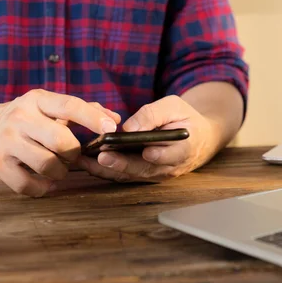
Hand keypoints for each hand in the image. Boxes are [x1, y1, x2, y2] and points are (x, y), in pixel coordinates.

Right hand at [0, 89, 119, 196]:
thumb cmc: (27, 118)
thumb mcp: (49, 107)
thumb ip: (84, 111)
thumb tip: (115, 120)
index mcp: (37, 100)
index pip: (69, 105)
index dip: (92, 118)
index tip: (111, 129)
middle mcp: (20, 117)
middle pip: (61, 140)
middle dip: (74, 152)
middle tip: (72, 155)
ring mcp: (6, 142)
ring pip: (47, 165)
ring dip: (61, 172)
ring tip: (58, 167)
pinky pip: (29, 185)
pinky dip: (43, 187)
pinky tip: (44, 180)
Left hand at [78, 95, 220, 182]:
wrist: (196, 137)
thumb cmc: (184, 118)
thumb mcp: (174, 106)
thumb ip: (153, 115)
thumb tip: (129, 128)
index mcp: (185, 148)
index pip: (173, 155)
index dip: (159, 156)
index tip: (147, 152)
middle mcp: (170, 167)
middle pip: (145, 169)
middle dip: (123, 164)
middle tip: (103, 157)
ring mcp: (156, 174)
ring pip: (131, 175)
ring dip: (108, 171)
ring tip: (86, 161)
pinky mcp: (144, 176)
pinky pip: (124, 175)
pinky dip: (106, 171)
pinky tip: (88, 163)